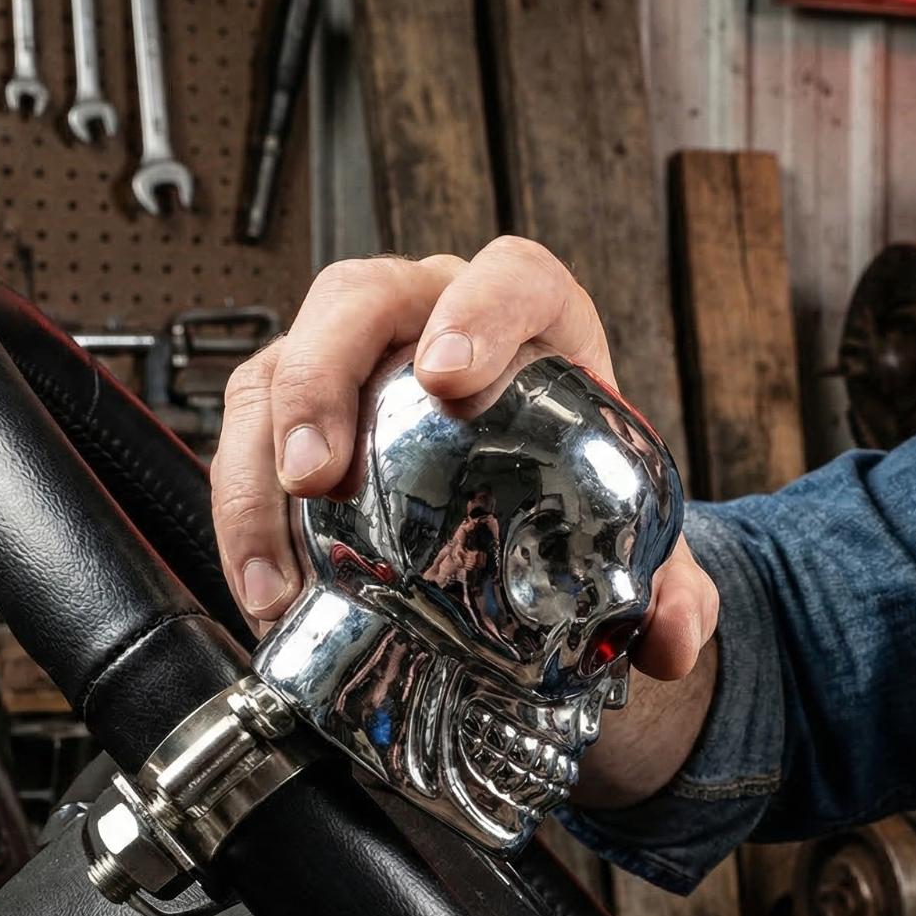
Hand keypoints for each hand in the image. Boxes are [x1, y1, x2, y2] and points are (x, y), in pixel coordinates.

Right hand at [211, 237, 717, 677]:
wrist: (537, 508)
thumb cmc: (580, 485)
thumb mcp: (636, 537)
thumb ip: (672, 588)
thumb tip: (669, 640)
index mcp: (535, 323)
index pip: (510, 275)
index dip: (476, 311)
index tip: (448, 377)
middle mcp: (433, 319)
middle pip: (361, 298)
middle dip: (323, 376)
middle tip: (316, 471)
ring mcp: (358, 359)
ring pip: (280, 360)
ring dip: (257, 457)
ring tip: (273, 561)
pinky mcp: (304, 410)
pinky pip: (249, 432)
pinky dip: (243, 511)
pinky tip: (263, 585)